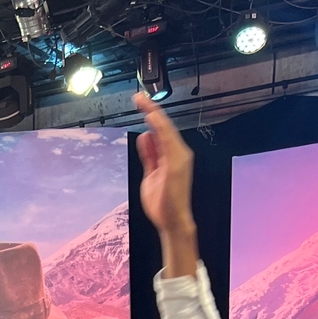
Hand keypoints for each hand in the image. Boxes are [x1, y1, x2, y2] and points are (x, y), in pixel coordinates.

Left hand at [134, 92, 196, 276]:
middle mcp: (178, 153)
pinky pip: (168, 141)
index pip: (160, 131)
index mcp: (171, 155)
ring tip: (143, 102)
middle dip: (151, 109)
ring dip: (155, 114)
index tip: (140, 103)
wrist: (172, 221)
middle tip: (138, 96)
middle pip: (163, 126)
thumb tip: (144, 136)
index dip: (151, 115)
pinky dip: (161, 128)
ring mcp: (179, 158)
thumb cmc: (163, 202)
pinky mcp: (177, 164)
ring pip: (166, 130)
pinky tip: (152, 117)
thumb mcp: (151, 173)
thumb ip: (149, 155)